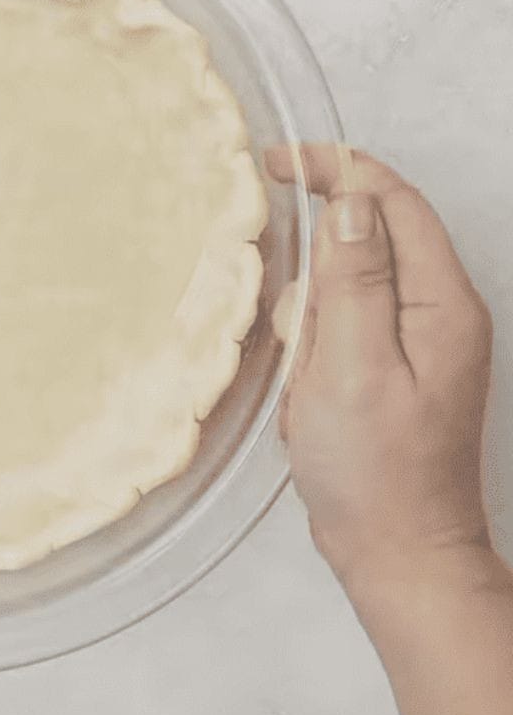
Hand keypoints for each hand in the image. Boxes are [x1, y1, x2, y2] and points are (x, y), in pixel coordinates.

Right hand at [266, 145, 493, 588]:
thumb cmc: (374, 471)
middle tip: (301, 342)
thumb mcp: (352, 368)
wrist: (396, 551)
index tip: (274, 162)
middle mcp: (439, 310)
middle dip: (315, 279)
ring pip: (344, 285)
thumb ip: (353, 278)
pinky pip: (341, 323)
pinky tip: (315, 397)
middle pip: (364, 242)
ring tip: (313, 386)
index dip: (335, 169)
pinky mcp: (394, 361)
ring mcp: (418, 338)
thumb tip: (349, 200)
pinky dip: (315, 349)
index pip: (390, 201)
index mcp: (440, 302)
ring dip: (311, 325)